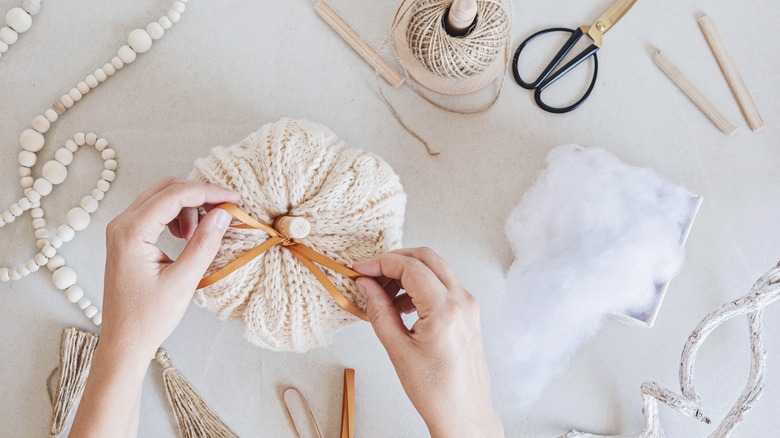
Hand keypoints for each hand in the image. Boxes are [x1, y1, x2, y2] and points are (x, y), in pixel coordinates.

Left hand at [71, 178, 237, 437]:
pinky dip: (177, 217)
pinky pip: (155, 213)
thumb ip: (204, 244)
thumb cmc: (149, 317)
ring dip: (188, 208)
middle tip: (225, 211)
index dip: (208, 192)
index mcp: (131, 232)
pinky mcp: (127, 239)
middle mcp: (122, 224)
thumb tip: (223, 214)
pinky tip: (187, 237)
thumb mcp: (183, 281)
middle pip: (166, 189)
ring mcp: (121, 230)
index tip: (235, 199)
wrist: (124, 341)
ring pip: (161, 198)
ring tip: (201, 235)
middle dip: (199, 196)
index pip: (175, 195)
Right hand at [353, 248, 503, 437]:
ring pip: (435, 268)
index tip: (359, 270)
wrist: (464, 413)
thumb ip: (379, 310)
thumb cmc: (435, 390)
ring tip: (382, 294)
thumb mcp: (397, 350)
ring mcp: (468, 305)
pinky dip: (420, 285)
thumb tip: (365, 285)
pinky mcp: (468, 312)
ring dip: (407, 272)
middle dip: (394, 260)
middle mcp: (462, 301)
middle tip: (370, 275)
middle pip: (425, 257)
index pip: (410, 267)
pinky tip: (401, 305)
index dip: (380, 263)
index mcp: (444, 310)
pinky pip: (442, 285)